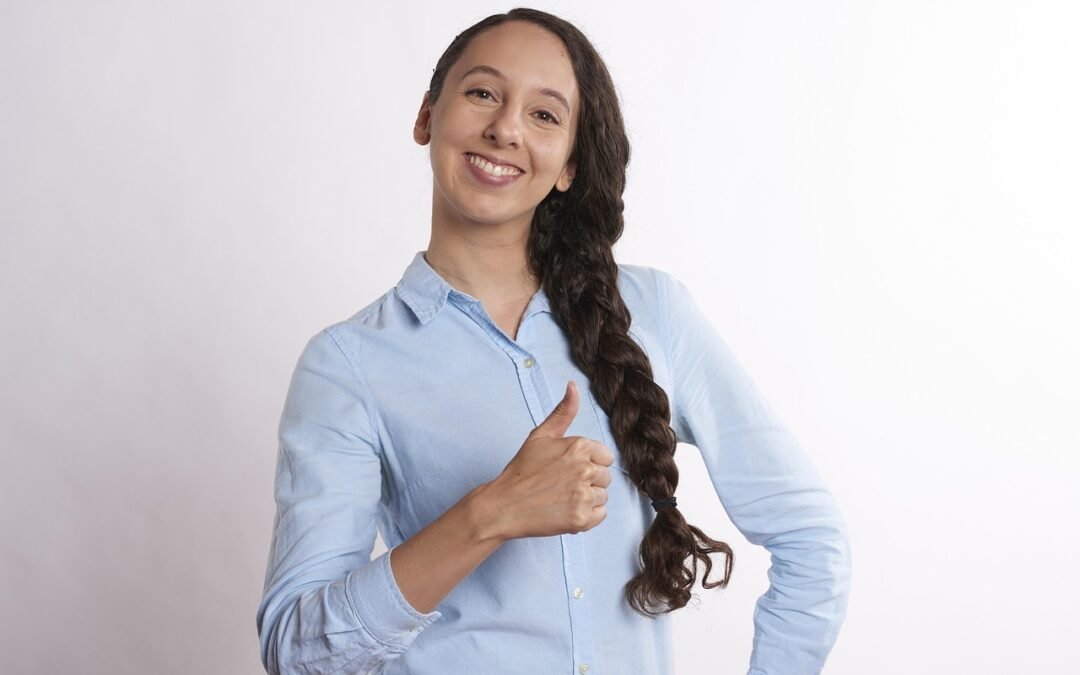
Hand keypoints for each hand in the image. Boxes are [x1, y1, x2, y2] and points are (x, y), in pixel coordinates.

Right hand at [485, 380, 614, 539]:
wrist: (504, 505)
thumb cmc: (522, 470)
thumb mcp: (541, 435)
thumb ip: (563, 412)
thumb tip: (573, 386)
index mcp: (580, 446)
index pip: (606, 457)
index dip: (588, 463)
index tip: (568, 469)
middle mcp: (585, 469)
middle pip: (605, 477)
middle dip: (588, 481)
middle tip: (562, 484)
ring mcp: (583, 495)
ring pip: (603, 496)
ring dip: (587, 499)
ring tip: (562, 497)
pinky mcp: (581, 519)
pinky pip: (600, 515)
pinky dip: (587, 516)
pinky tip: (566, 510)